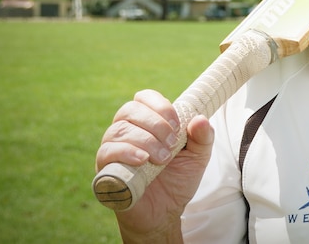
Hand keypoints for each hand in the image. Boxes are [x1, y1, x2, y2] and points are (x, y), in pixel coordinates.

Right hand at [95, 89, 213, 242]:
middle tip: (172, 143)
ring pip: (119, 130)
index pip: (144, 98)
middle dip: (155, 124)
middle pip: (130, 110)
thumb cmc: (178, 179)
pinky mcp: (105, 169)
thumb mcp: (198, 156)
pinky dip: (126, 152)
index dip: (160, 106)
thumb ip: (203, 137)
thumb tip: (200, 119)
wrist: (165, 212)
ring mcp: (113, 149)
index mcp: (147, 122)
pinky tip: (143, 160)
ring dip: (146, 140)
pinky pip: (106, 152)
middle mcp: (126, 131)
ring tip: (163, 158)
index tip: (177, 124)